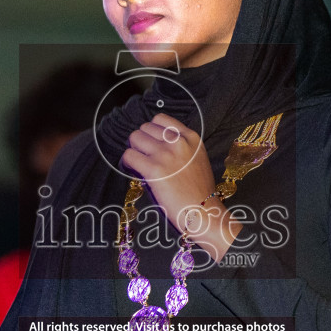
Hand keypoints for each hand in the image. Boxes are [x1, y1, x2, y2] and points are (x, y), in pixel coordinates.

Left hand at [120, 113, 238, 260]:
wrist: (203, 211)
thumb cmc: (198, 191)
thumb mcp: (196, 159)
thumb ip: (179, 147)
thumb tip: (153, 144)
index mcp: (191, 137)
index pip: (160, 119)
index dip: (151, 131)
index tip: (151, 144)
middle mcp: (178, 142)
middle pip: (145, 128)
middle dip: (141, 142)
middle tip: (144, 157)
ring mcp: (166, 154)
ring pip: (134, 138)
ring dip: (134, 150)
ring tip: (138, 164)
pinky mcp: (154, 169)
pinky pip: (128, 156)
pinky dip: (127, 163)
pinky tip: (134, 171)